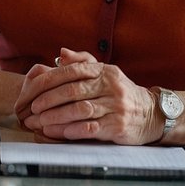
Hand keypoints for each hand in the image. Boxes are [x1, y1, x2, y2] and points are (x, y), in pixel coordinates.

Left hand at [15, 47, 158, 144]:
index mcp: (104, 71)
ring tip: (40, 123)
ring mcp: (116, 107)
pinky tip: (59, 132)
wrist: (152, 113)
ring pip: (80, 110)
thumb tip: (61, 53)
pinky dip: (73, 130)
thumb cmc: (120, 92)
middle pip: (73, 91)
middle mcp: (111, 87)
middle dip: (48, 101)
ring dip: (56, 117)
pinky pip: (91, 128)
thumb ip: (82, 61)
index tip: (33, 91)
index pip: (72, 71)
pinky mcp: (119, 126)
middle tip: (32, 110)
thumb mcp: (105, 72)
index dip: (49, 81)